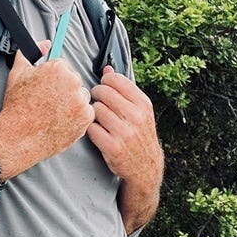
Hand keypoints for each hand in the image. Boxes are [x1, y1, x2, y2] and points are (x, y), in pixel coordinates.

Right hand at [0, 40, 94, 177]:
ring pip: (81, 96)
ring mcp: (80, 101)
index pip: (63, 67)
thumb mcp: (18, 73)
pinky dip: (77, 116)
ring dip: (72, 102)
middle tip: (49, 102)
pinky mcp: (86, 118)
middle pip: (74, 80)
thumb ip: (31, 53)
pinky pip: (87, 112)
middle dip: (64, 89)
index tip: (46, 89)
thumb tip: (45, 44)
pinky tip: (61, 120)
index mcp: (58, 68)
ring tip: (54, 112)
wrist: (18, 136)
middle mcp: (72, 82)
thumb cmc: (17, 106)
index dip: (52, 79)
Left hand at [87, 66, 163, 233]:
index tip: (104, 90)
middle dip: (95, 96)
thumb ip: (123, 89)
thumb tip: (107, 68)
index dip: (104, 82)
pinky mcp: (113, 147)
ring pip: (95, 109)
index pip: (115, 79)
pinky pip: (91, 128)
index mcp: (143, 104)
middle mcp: (136, 117)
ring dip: (92, 114)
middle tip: (97, 104)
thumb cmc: (139, 134)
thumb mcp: (138, 110)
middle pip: (102, 92)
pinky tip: (96, 132)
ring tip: (98, 120)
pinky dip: (90, 129)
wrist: (146, 168)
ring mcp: (125, 132)